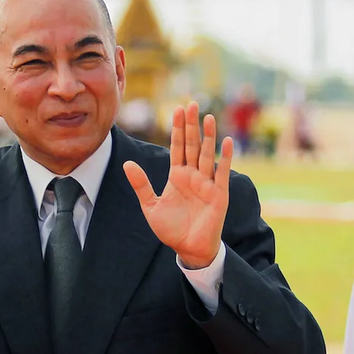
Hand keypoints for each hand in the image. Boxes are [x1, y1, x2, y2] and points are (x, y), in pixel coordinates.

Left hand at [123, 102, 233, 269]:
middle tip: (192, 103)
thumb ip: (141, 185)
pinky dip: (224, 158)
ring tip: (208, 117)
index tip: (177, 109)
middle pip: (192, 145)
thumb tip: (127, 164)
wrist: (188, 249)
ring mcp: (207, 183)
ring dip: (207, 136)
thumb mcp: (151, 206)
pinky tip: (227, 142)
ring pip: (206, 154)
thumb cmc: (171, 229)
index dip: (177, 128)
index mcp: (177, 176)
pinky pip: (222, 173)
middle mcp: (193, 175)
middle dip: (191, 125)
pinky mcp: (218, 194)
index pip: (177, 147)